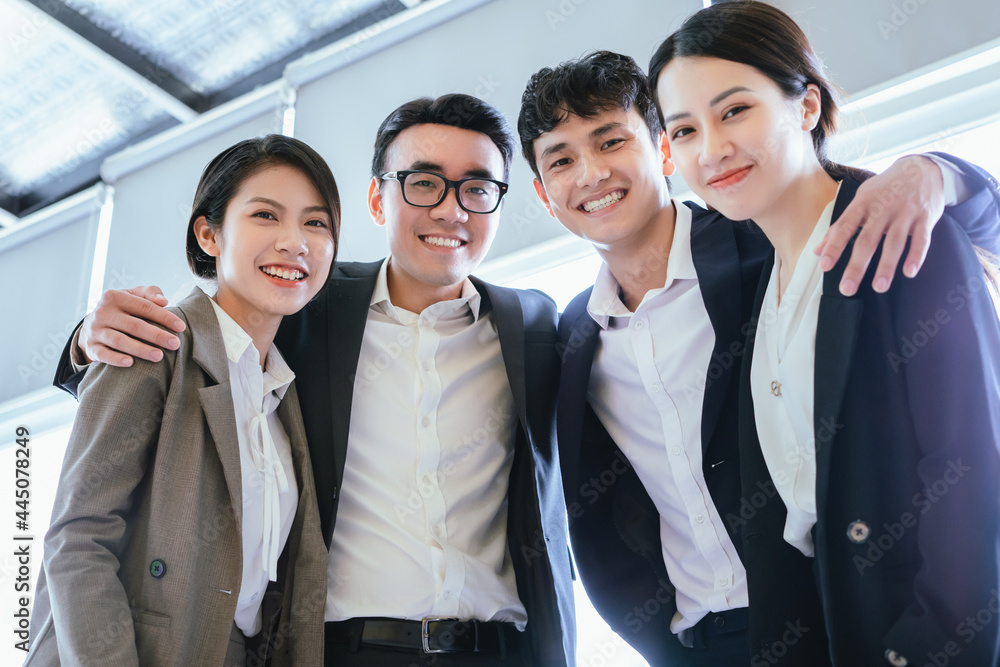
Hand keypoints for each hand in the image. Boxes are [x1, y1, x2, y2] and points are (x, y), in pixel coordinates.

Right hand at [79, 286, 185, 366]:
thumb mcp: (132, 295)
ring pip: (119, 341)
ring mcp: (95, 330)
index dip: (164, 317)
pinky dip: (116, 359)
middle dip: (157, 335)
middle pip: (134, 325)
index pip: (144, 307)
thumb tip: (163, 301)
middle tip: (175, 344)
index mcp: (115, 297)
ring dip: (140, 349)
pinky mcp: (91, 347)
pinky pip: (103, 354)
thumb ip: (149, 293)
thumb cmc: (122, 309)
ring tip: (159, 356)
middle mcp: (103, 313)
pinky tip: (130, 363)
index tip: (181, 327)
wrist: (91, 325)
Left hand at [815, 155, 944, 295]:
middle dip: (857, 265)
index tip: (824, 266)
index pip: (844, 227)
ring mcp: (905, 212)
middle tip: (847, 289)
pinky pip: (922, 239)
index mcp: (863, 203)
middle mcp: (883, 207)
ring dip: (886, 266)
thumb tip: (817, 251)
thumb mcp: (861, 200)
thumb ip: (840, 227)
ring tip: (879, 287)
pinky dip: (917, 256)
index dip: (834, 247)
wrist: (922, 168)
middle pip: (867, 239)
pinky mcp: (926, 216)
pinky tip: (909, 272)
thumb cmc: (885, 188)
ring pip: (894, 242)